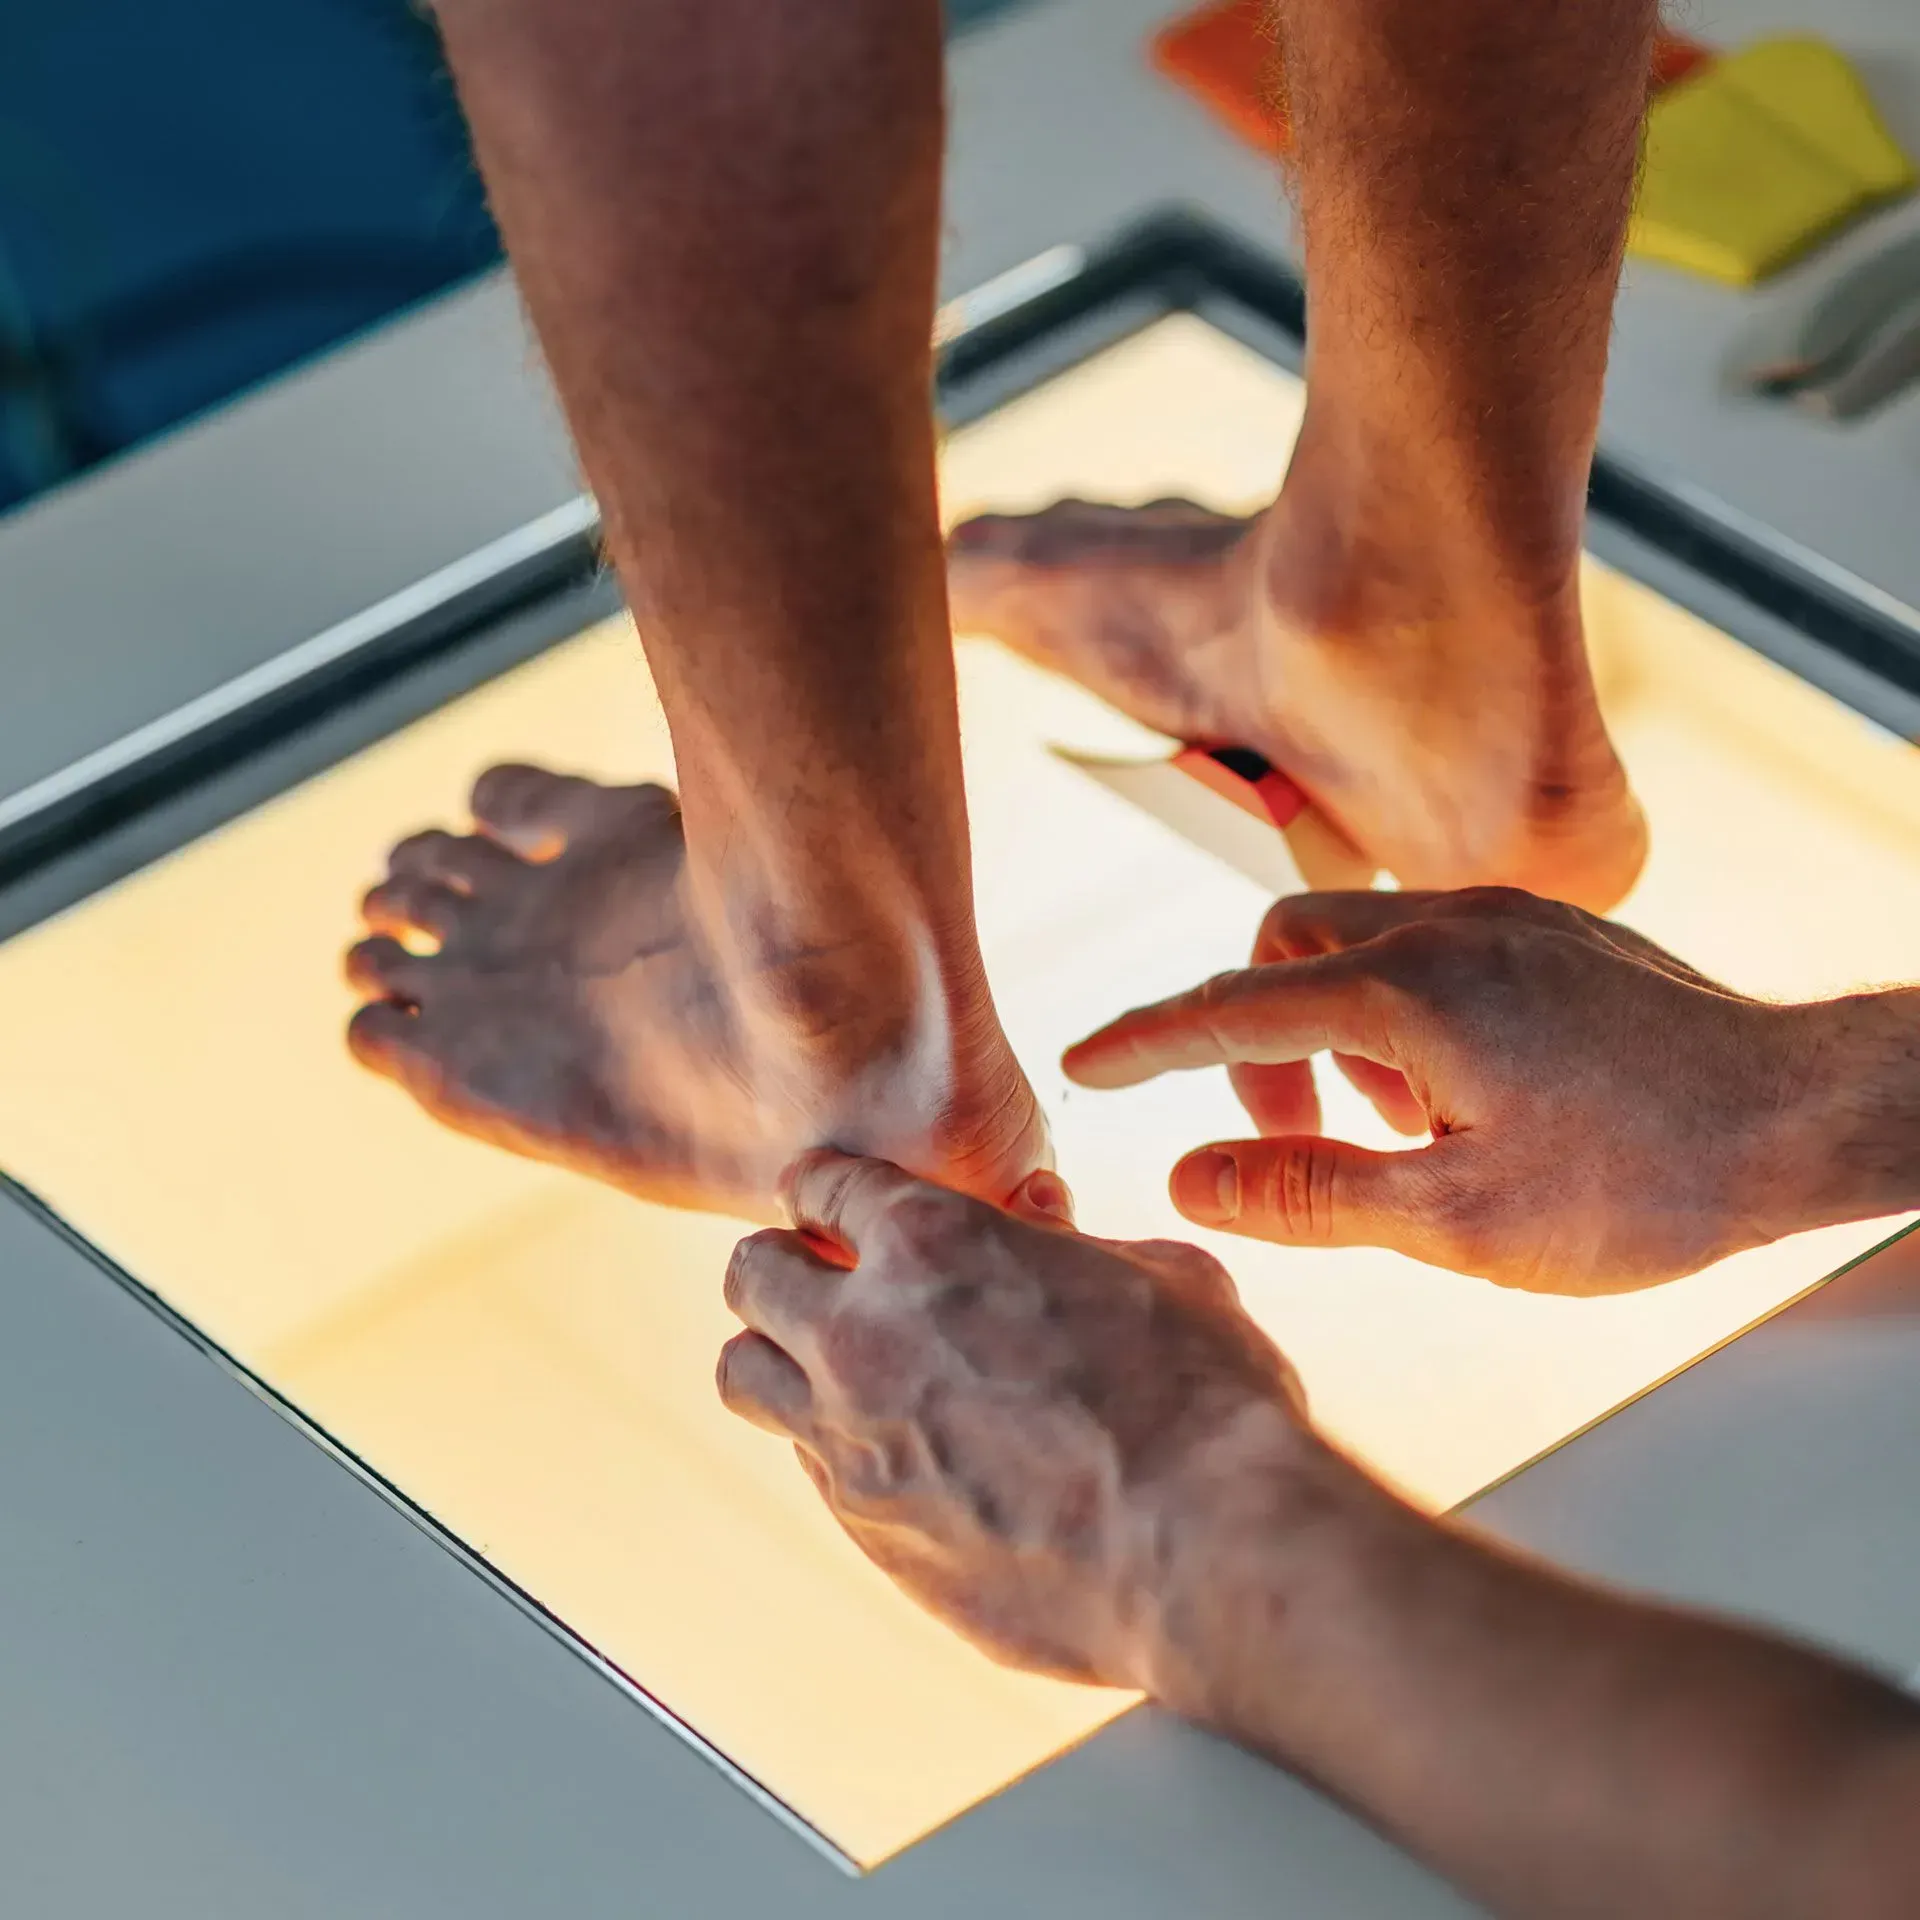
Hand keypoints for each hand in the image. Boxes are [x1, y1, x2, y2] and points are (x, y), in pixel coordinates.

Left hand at [716, 1151, 1327, 1690]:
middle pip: (751, 1274)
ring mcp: (851, 1438)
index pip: (823, 1184)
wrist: (1206, 1553)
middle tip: (834, 1284)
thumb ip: (1075, 1243)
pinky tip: (903, 1455)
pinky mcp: (865, 1530)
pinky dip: (834, 1449)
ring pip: (744, 1374)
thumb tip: (1049, 1228)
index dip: (837, 1191)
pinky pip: (807, 1468)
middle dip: (786, 1268)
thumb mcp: (1154, 1275)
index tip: (847, 1211)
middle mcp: (864, 1331)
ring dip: (780, 1359)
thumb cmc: (1201, 1403)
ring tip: (838, 1370)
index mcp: (934, 1241)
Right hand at [1064, 887, 1855, 1292]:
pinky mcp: (1545, 929)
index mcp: (1407, 996)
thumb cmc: (1642, 1180)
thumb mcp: (1459, 1218)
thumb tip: (1190, 1179)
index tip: (1085, 1062)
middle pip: (1279, 950)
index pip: (1231, 1012)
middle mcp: (1444, 927)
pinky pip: (1422, 944)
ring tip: (1401, 1127)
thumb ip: (1310, 1194)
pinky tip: (1461, 1092)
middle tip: (1299, 1143)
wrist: (1803, 1116)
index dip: (1146, 1043)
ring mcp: (1501, 917)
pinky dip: (1396, 1012)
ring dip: (1331, 1029)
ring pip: (1350, 942)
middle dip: (1254, 1041)